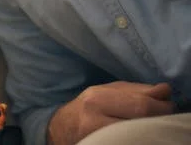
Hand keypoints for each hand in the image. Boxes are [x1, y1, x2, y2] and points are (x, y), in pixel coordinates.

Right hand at [47, 81, 174, 144]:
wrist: (61, 128)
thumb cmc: (87, 108)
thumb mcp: (106, 93)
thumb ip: (135, 90)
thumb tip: (165, 89)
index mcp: (97, 98)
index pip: (140, 104)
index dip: (161, 106)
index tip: (167, 105)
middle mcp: (94, 118)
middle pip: (140, 120)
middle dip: (159, 117)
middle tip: (164, 117)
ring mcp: (97, 136)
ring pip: (137, 134)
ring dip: (151, 129)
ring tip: (152, 124)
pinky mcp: (99, 144)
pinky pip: (129, 141)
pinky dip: (140, 138)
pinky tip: (140, 134)